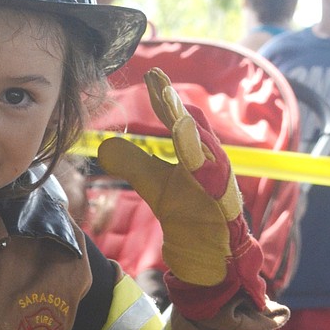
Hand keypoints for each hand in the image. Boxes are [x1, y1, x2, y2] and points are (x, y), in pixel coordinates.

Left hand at [96, 68, 266, 319]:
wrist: (209, 254)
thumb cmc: (188, 214)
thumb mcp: (154, 185)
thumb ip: (134, 163)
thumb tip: (103, 145)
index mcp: (194, 152)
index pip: (176, 120)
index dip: (163, 98)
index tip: (150, 74)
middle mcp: (211, 161)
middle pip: (193, 127)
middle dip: (176, 105)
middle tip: (158, 80)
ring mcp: (220, 183)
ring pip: (207, 153)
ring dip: (191, 132)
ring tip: (175, 112)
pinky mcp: (225, 207)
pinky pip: (217, 187)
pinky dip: (208, 172)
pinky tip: (195, 157)